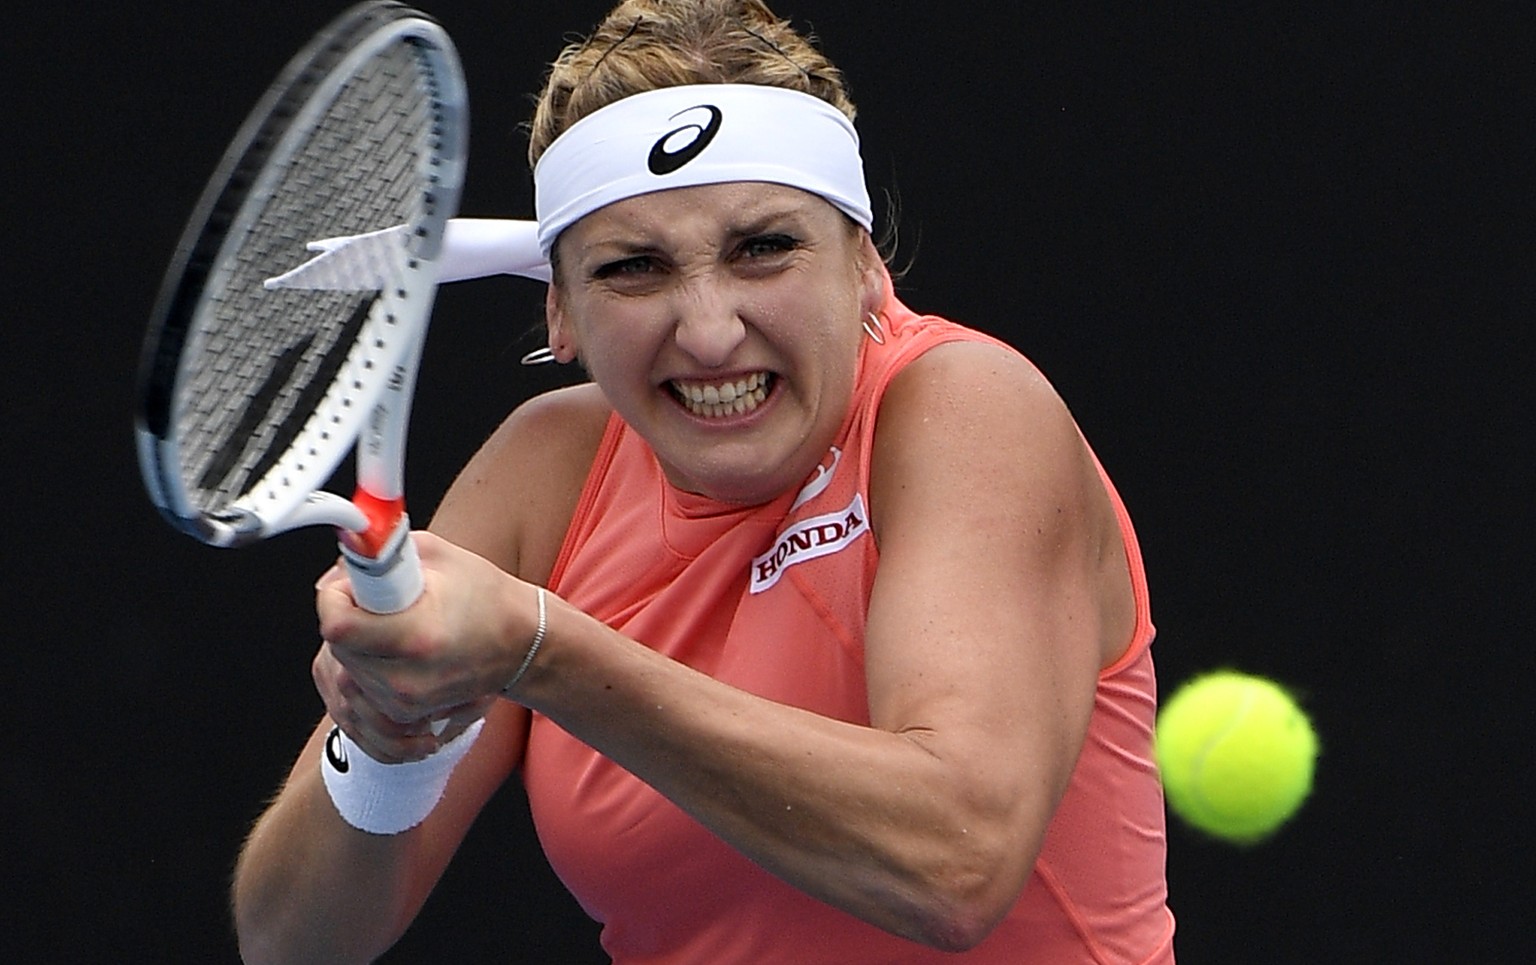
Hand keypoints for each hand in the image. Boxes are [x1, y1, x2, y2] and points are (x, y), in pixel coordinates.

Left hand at [312, 531, 536, 760]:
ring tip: (396, 626)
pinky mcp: (406, 714)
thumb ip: (378, 555)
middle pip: (336, 647)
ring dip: (358, 645)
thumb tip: (338, 566)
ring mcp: (406, 702)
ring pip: (345, 669)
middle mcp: (408, 678)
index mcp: (417, 635)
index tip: (348, 586)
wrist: (522, 644)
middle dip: (348, 618)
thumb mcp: (435, 555)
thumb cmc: (486, 597)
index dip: (334, 598)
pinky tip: (399, 650)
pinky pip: (361, 689)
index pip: (337, 626)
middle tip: (379, 602)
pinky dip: (370, 666)